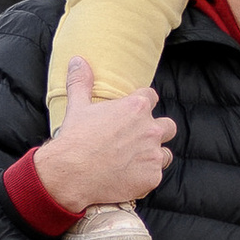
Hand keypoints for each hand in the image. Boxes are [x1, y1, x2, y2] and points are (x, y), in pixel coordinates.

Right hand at [35, 55, 175, 214]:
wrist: (71, 174)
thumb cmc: (75, 139)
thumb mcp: (77, 106)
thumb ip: (82, 82)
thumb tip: (77, 61)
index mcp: (136, 107)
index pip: (151, 97)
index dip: (143, 103)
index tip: (133, 113)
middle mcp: (150, 129)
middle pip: (167, 126)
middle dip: (156, 131)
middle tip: (137, 139)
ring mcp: (153, 154)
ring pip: (165, 153)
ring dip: (154, 156)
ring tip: (134, 161)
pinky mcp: (152, 177)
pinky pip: (155, 176)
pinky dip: (144, 177)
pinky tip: (128, 178)